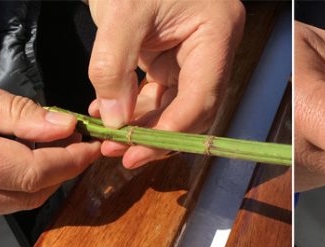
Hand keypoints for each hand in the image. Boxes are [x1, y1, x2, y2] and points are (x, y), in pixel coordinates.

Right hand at [0, 75, 100, 219]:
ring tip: (52, 143)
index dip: (70, 159)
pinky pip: (1, 204)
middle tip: (77, 138)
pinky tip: (24, 157)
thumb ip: (13, 111)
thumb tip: (65, 127)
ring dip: (46, 177)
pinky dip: (23, 184)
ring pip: (20, 203)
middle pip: (32, 194)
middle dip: (63, 168)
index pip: (32, 173)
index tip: (92, 140)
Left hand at [85, 0, 244, 168]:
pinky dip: (134, 107)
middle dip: (157, 135)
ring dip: (143, 126)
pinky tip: (106, 115)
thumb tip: (113, 120)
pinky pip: (158, 91)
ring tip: (108, 141)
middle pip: (193, 107)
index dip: (173, 129)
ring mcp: (192, 53)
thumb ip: (114, 67)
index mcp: (218, 33)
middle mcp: (212, 48)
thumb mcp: (122, 14)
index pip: (203, 96)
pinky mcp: (171, 54)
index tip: (138, 150)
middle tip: (121, 154)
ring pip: (175, 104)